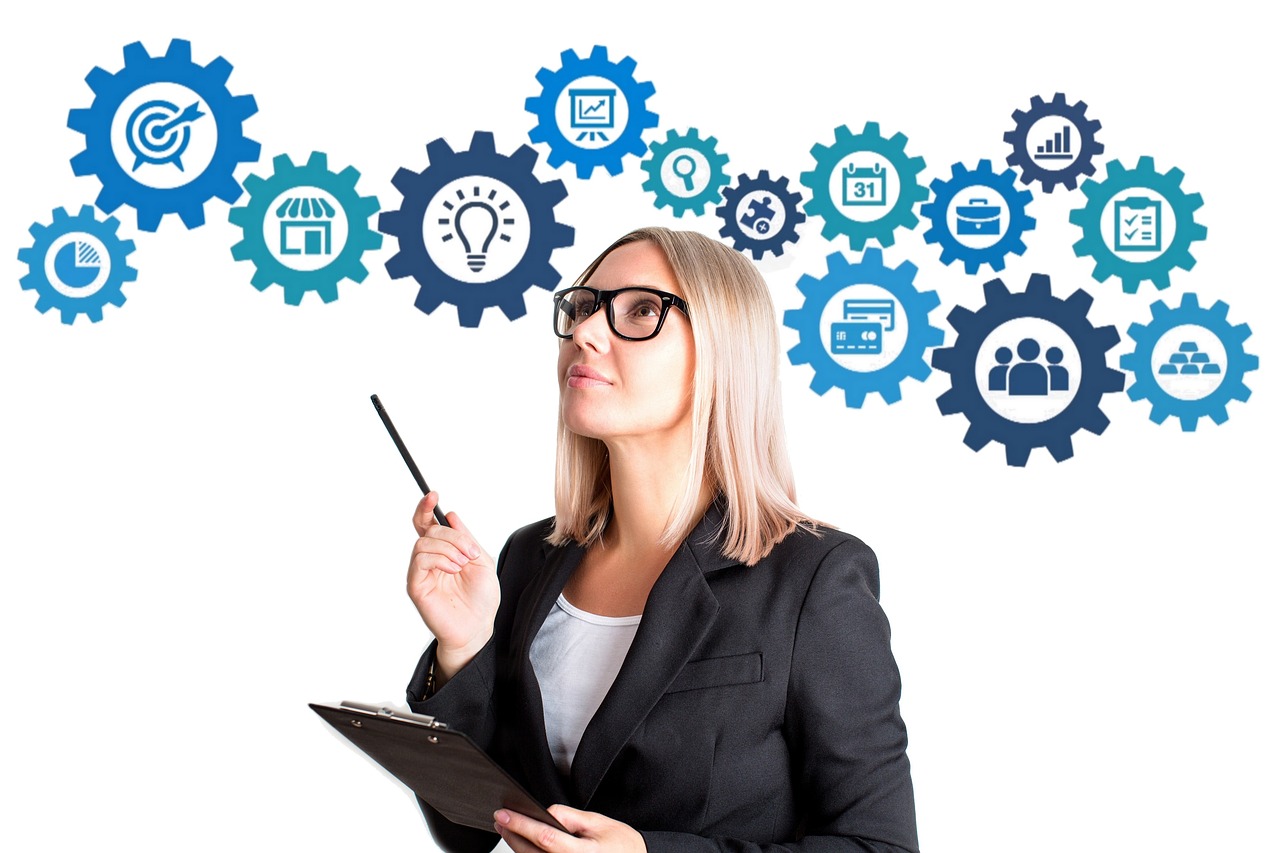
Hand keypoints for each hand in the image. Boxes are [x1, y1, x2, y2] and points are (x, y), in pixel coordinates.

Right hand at [406, 492, 499, 676]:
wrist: (478, 627)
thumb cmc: (481, 599)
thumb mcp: (481, 560)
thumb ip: (466, 538)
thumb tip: (450, 515)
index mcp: (444, 552)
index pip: (427, 524)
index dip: (426, 508)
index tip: (433, 494)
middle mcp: (429, 560)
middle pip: (428, 530)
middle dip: (452, 535)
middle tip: (470, 551)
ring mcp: (421, 572)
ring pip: (424, 542)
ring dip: (448, 548)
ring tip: (462, 563)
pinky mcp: (416, 585)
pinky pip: (420, 560)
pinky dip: (440, 559)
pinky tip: (453, 570)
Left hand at [493, 806, 645, 852]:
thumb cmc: (622, 844)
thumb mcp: (598, 822)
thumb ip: (569, 817)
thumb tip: (544, 812)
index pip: (544, 837)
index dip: (521, 825)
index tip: (504, 814)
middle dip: (513, 835)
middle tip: (499, 819)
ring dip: (518, 846)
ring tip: (507, 829)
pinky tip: (524, 844)